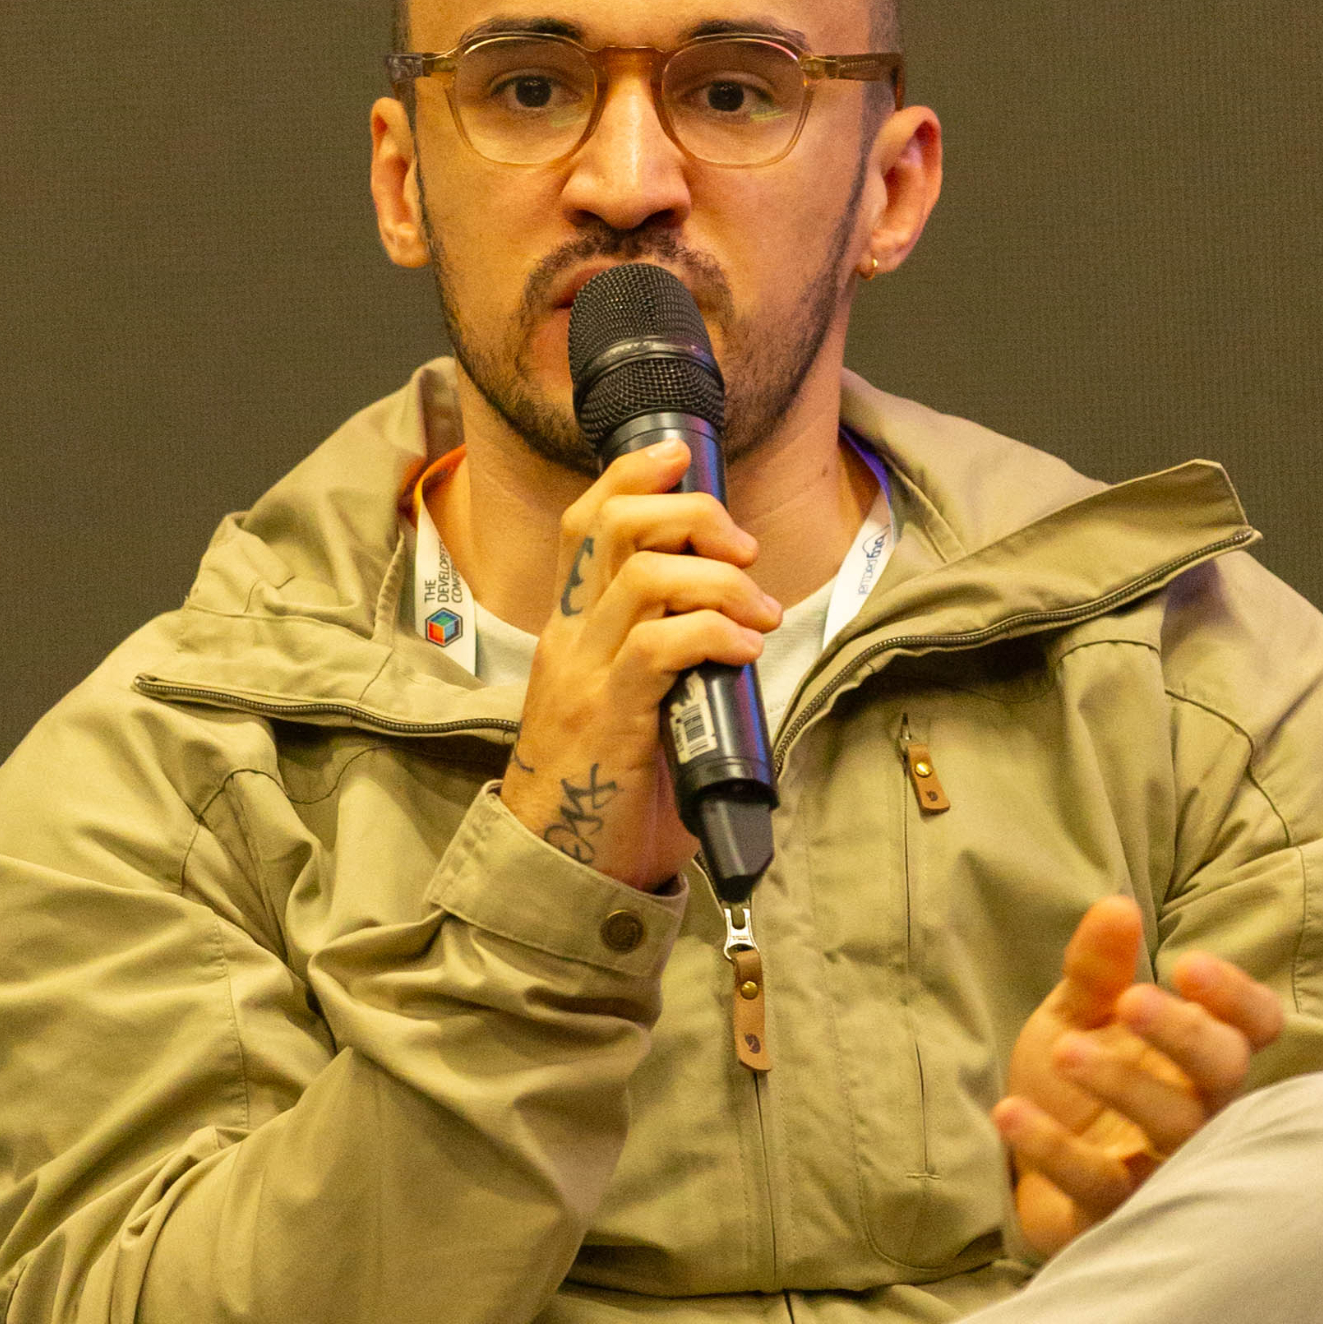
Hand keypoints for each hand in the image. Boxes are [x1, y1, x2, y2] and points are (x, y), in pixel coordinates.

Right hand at [498, 440, 781, 886]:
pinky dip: (713, 632)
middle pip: (615, 529)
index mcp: (570, 628)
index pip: (583, 522)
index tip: (679, 455)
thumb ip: (664, 655)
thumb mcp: (630, 701)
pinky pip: (661, 646)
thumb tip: (738, 620)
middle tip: (741, 547)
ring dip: (718, 579)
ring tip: (760, 609)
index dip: (630, 475)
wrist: (562, 868)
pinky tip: (746, 646)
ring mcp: (585, 676)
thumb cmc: (608, 786)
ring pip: (644, 579)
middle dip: (690, 515)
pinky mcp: (610, 717)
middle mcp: (569, 639)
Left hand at [992, 897, 1283, 1256]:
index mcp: (1198, 1057)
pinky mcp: (1113, 1216)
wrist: (1021, 1166)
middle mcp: (1197, 1112)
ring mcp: (1162, 1168)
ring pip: (1174, 1131)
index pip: (1255, 1027)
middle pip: (1225, 1074)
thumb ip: (1098, 967)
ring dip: (1123, 1085)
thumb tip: (1117, 905)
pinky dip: (1053, 1150)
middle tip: (1131, 1001)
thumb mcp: (1078, 1015)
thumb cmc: (1074, 1084)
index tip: (1187, 965)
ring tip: (1064, 1049)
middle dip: (1184, 1035)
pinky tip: (1008, 1111)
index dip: (1237, 998)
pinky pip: (1098, 1187)